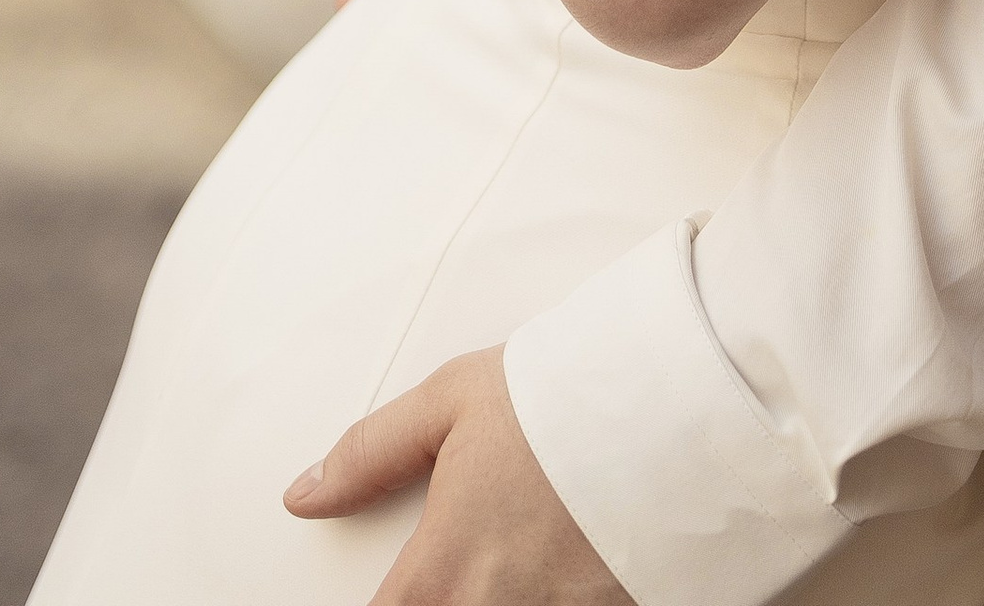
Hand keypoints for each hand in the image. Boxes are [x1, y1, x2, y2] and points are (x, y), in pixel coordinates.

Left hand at [285, 345, 629, 602]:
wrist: (675, 401)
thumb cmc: (567, 396)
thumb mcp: (450, 401)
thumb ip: (370, 455)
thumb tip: (309, 493)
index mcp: (443, 573)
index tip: (389, 590)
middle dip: (449, 590)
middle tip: (469, 553)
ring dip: (504, 590)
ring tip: (520, 546)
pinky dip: (557, 591)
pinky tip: (568, 557)